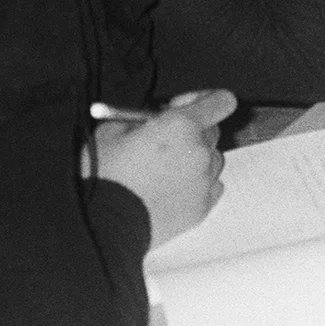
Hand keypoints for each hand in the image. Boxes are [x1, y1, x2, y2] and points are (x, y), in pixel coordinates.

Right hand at [86, 89, 236, 247]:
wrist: (103, 225)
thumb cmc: (103, 177)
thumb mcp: (112, 132)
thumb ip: (141, 119)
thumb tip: (155, 119)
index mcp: (181, 126)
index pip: (221, 101)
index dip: (204, 100)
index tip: (181, 108)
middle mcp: (201, 151)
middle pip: (212, 131)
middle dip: (192, 131)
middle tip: (162, 143)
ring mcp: (204, 181)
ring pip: (212, 159)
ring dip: (194, 159)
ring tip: (162, 171)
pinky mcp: (203, 206)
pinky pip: (210, 185)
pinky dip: (195, 183)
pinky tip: (169, 188)